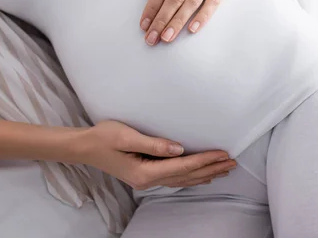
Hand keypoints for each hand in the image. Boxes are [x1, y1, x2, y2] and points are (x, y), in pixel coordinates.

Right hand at [78, 120, 235, 189]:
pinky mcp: (146, 174)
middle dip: (212, 169)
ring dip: (205, 174)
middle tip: (233, 163)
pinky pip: (175, 178)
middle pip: (187, 175)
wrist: (84, 147)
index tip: (223, 154)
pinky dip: (192, 176)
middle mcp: (148, 180)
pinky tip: (201, 176)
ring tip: (224, 170)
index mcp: (146, 172)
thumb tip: (179, 148)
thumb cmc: (103, 137)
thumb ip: (154, 144)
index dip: (205, 160)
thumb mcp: (127, 136)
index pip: (183, 166)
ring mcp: (147, 180)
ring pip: (183, 179)